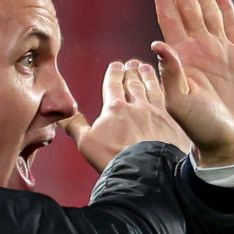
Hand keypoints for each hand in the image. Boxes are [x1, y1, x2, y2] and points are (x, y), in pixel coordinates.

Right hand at [61, 59, 190, 173]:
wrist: (145, 170)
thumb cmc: (113, 158)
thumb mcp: (86, 143)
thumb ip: (75, 126)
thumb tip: (62, 115)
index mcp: (115, 108)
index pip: (113, 85)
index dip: (114, 73)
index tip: (116, 65)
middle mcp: (137, 106)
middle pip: (133, 83)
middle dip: (131, 72)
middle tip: (131, 63)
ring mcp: (157, 113)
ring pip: (151, 88)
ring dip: (148, 76)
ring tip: (145, 68)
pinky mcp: (172, 122)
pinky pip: (167, 99)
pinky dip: (164, 89)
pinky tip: (165, 87)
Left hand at [149, 0, 233, 167]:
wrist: (231, 143)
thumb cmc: (201, 129)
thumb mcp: (179, 103)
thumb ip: (170, 74)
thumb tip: (158, 44)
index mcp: (181, 58)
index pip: (169, 17)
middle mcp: (198, 50)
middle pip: (186, 7)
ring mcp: (220, 52)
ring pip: (207, 12)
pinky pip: (232, 26)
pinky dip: (224, 7)